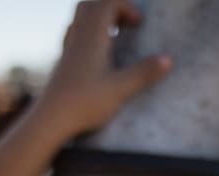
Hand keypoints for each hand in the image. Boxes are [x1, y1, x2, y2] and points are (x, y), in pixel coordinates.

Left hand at [33, 0, 171, 140]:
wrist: (49, 120)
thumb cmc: (84, 103)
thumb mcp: (120, 89)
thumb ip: (144, 73)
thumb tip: (169, 59)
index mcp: (92, 38)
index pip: (107, 4)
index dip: (126, 7)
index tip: (139, 24)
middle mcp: (77, 39)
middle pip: (90, 5)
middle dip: (111, 7)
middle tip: (127, 24)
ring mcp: (67, 51)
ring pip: (78, 19)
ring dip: (97, 19)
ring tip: (114, 35)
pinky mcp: (61, 64)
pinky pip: (72, 36)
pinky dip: (86, 34)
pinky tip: (95, 53)